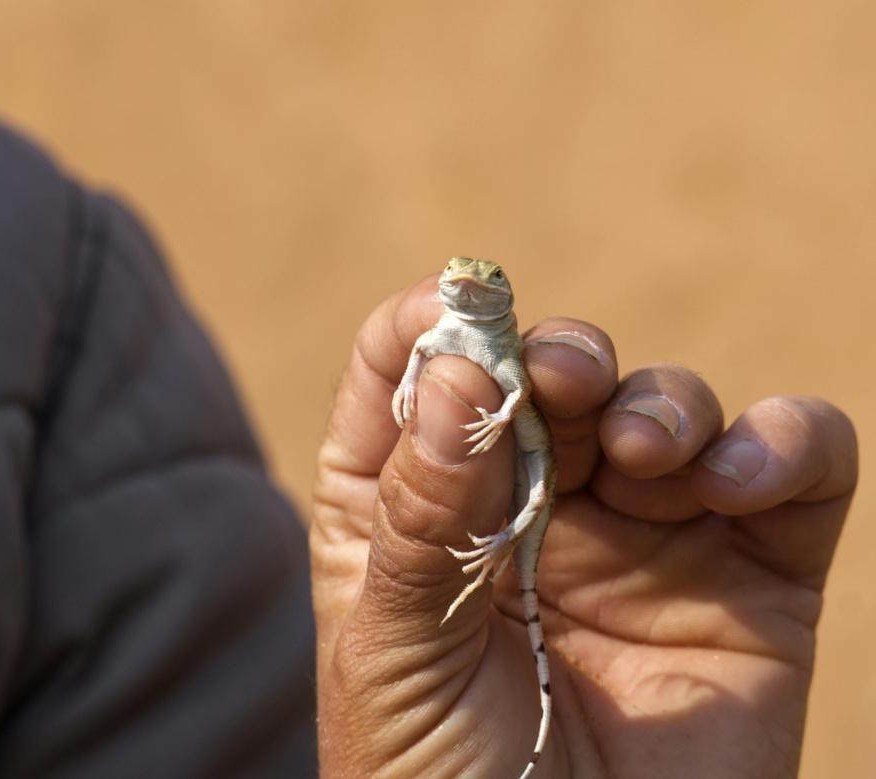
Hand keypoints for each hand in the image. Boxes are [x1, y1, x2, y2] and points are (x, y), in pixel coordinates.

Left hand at [311, 275, 856, 777]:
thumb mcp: (399, 655)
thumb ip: (423, 516)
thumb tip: (457, 370)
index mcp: (416, 511)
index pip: (409, 374)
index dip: (431, 325)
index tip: (460, 311)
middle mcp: (528, 508)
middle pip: (545, 373)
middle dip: (557, 356)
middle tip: (560, 382)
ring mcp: (644, 537)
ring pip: (666, 406)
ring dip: (660, 402)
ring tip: (642, 453)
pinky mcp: (750, 580)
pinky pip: (793, 466)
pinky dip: (782, 442)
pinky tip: (735, 478)